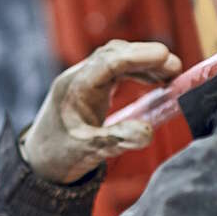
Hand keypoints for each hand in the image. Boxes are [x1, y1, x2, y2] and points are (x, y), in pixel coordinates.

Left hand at [20, 40, 182, 182]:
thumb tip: (148, 132)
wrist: (40, 161)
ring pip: (116, 58)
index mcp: (75, 88)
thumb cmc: (60, 155)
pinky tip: (154, 80)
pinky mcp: (90, 86)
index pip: (109, 61)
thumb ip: (118, 140)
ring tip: (171, 74)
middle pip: (114, 53)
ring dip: (144, 62)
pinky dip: (137, 71)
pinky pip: (115, 69)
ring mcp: (83, 80)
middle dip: (146, 56)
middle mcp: (78, 77)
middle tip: (176, 68)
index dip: (140, 56)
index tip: (167, 57)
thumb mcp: (89, 151)